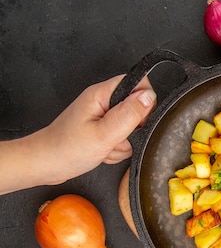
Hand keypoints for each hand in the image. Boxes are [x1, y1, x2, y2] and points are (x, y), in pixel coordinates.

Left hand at [0, 75, 154, 193]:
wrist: (45, 164)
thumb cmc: (65, 149)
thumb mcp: (104, 134)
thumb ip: (129, 114)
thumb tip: (149, 97)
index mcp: (101, 95)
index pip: (138, 83)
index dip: (145, 102)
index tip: (137, 121)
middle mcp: (102, 101)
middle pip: (136, 107)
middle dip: (134, 128)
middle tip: (117, 137)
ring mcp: (102, 116)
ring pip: (131, 125)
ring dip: (124, 142)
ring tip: (105, 147)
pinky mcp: (101, 129)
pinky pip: (123, 137)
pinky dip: (117, 148)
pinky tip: (103, 152)